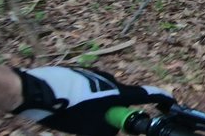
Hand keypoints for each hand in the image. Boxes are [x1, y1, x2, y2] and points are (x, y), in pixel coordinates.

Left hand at [12, 66, 174, 135]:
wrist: (35, 91)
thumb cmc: (66, 110)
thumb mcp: (90, 129)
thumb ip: (108, 131)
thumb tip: (116, 130)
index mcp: (116, 92)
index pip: (146, 95)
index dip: (161, 100)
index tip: (170, 103)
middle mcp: (109, 79)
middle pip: (123, 96)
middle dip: (118, 110)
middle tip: (105, 124)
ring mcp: (93, 74)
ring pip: (104, 93)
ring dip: (100, 105)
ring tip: (79, 117)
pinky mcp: (79, 73)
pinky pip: (90, 88)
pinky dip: (87, 99)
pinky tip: (70, 107)